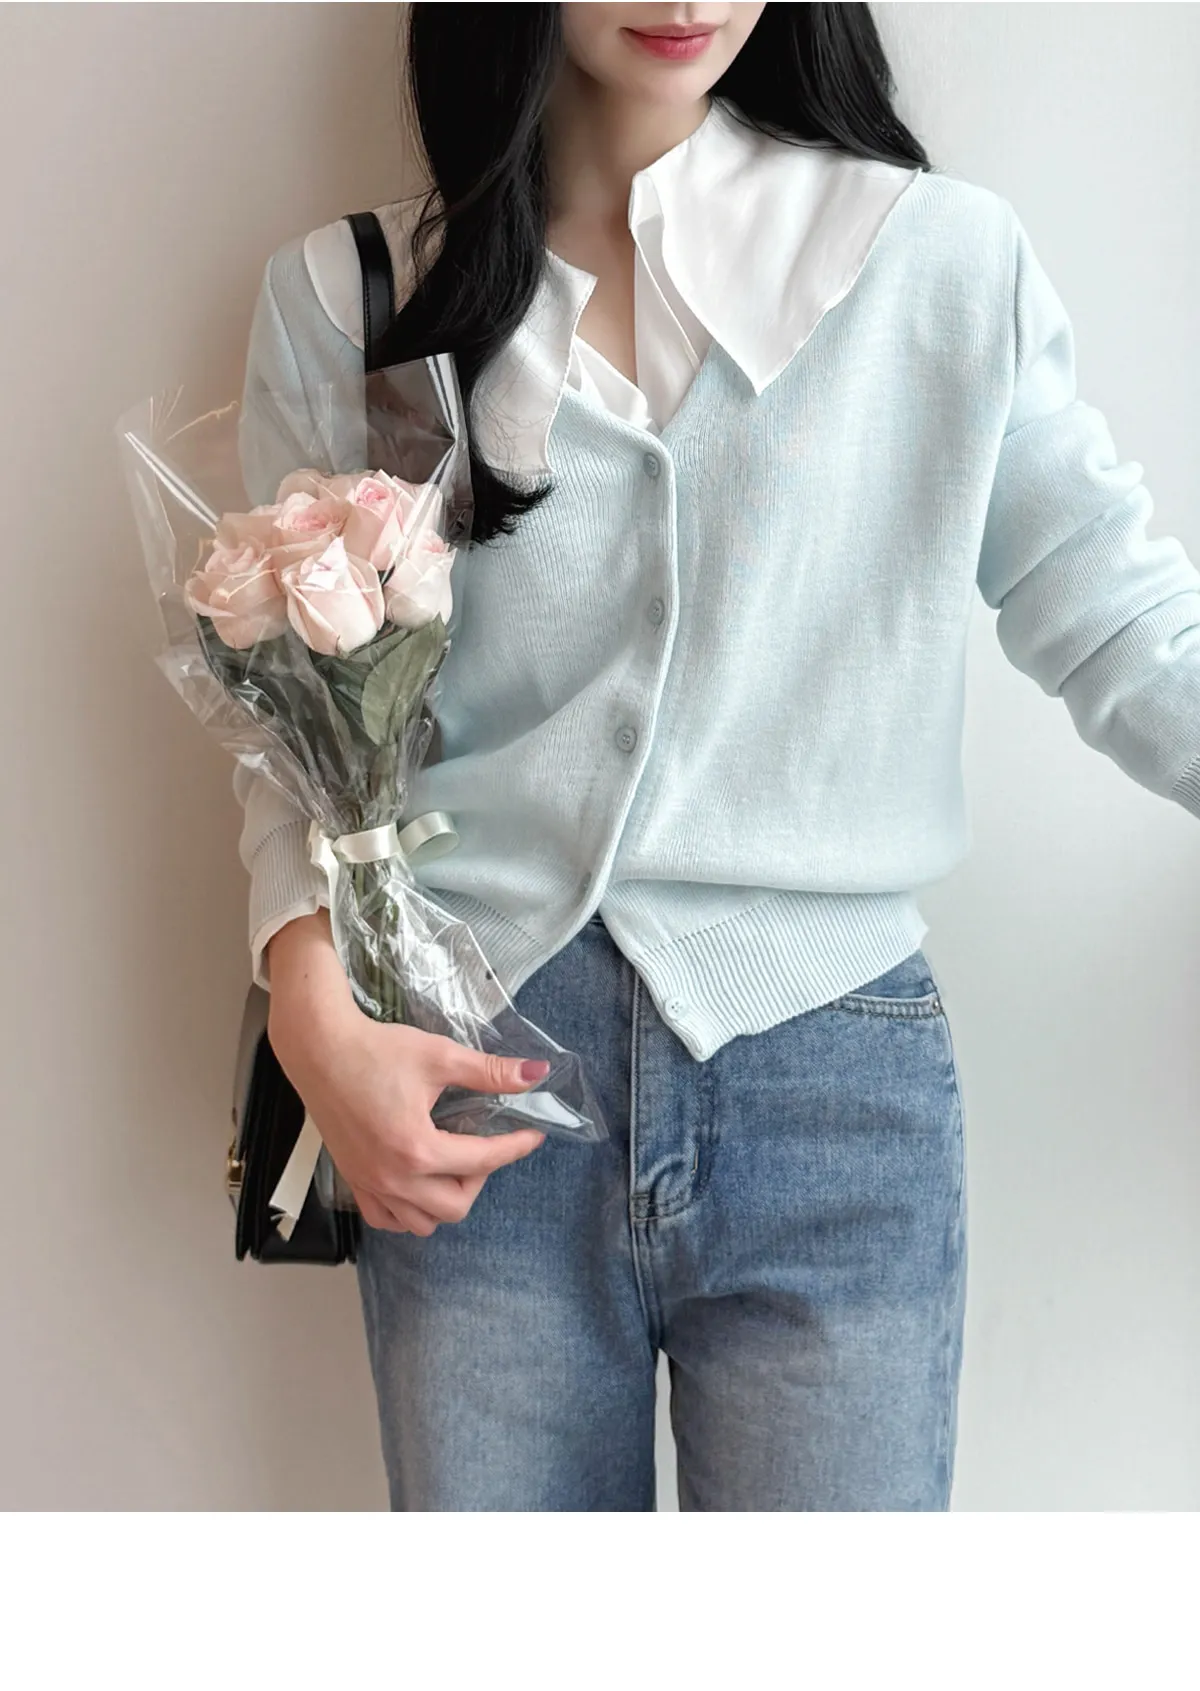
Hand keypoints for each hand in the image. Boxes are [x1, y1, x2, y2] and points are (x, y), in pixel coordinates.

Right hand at [272, 1007, 549, 1235]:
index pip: (482, 1161)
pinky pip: (386, 1218)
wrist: (320, 1049)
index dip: (515, 1148)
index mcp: (416, 1148)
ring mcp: (369, 1183)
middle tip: (482, 1146)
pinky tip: (419, 1182)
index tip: (532, 1136)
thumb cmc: (377, 1050)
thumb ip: (489, 1072)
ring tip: (452, 1164)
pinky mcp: (353, 1179)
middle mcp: (392, 1177)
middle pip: (455, 1207)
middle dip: (480, 1179)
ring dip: (446, 1200)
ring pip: (422, 1222)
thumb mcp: (439, 1057)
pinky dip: (408, 1211)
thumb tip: (536, 1073)